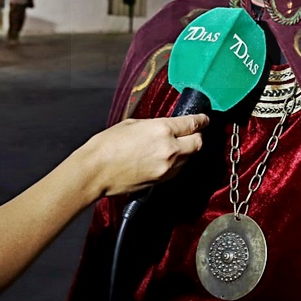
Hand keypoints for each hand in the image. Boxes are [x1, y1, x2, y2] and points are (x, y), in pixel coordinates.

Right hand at [79, 114, 208, 197]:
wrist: (95, 171)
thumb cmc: (108, 144)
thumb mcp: (133, 124)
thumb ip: (155, 125)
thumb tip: (166, 128)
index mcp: (163, 129)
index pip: (193, 124)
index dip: (201, 120)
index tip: (204, 119)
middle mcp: (170, 149)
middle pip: (198, 143)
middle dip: (197, 137)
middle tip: (193, 133)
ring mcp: (167, 167)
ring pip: (189, 158)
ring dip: (186, 151)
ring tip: (176, 146)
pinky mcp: (161, 181)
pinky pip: (177, 170)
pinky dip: (177, 163)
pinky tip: (165, 159)